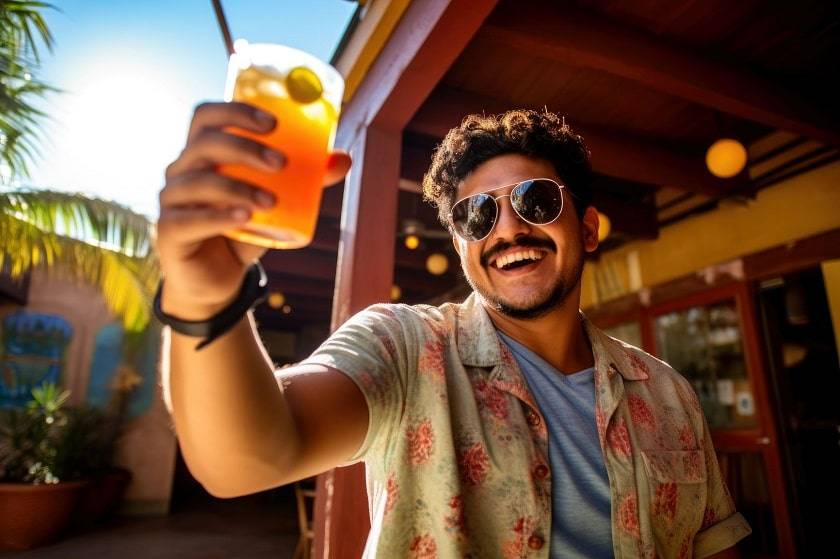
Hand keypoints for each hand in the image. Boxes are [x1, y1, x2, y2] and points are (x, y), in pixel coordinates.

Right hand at [157, 101, 351, 319]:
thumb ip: (304, 182)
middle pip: (206, 144)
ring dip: (239, 187)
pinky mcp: (169, 232)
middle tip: (281, 163)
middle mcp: (181, 171)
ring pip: (200, 182)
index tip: (274, 123)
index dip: (236, 111)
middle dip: (246, 148)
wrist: (216, 280)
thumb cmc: (244, 230)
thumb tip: (344, 158)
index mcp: (202, 153)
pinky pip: (191, 219)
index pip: (207, 116)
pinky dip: (219, 216)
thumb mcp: (276, 204)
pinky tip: (244, 218)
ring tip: (272, 202)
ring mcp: (171, 200)